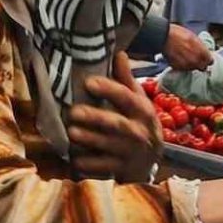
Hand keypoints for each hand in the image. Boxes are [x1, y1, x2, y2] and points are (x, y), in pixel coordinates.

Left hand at [69, 53, 162, 182]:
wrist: (150, 163)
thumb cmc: (139, 125)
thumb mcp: (138, 102)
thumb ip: (126, 80)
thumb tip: (119, 53)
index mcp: (143, 111)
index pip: (127, 97)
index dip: (109, 89)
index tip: (88, 82)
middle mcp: (139, 132)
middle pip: (117, 124)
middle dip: (96, 118)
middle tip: (74, 112)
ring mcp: (131, 153)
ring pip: (109, 146)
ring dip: (89, 139)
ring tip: (71, 132)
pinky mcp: (122, 169)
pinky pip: (105, 167)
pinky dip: (90, 164)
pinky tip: (76, 159)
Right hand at [164, 24, 214, 71]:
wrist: (164, 37)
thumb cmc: (179, 34)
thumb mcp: (194, 38)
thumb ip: (201, 47)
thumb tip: (204, 51)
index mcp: (202, 53)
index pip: (210, 61)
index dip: (207, 58)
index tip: (205, 57)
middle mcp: (196, 62)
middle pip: (203, 67)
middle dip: (200, 63)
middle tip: (196, 57)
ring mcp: (186, 66)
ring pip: (193, 68)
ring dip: (191, 64)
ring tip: (185, 56)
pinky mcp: (177, 68)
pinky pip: (183, 68)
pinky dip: (182, 65)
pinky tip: (179, 58)